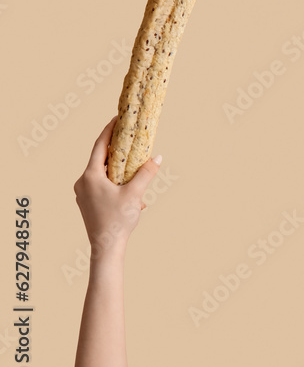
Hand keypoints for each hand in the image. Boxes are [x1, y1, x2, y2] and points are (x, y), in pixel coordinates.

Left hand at [73, 117, 161, 254]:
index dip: (109, 130)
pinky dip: (116, 185)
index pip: (99, 146)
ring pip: (103, 174)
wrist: (106, 247)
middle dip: (118, 152)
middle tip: (130, 141)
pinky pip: (102, 186)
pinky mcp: (87, 203)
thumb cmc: (118, 220)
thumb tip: (158, 157)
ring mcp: (83, 194)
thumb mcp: (135, 193)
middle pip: (101, 160)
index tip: (117, 118)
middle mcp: (82, 183)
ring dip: (120, 171)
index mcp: (90, 176)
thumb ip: (146, 173)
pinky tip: (132, 195)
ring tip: (136, 172)